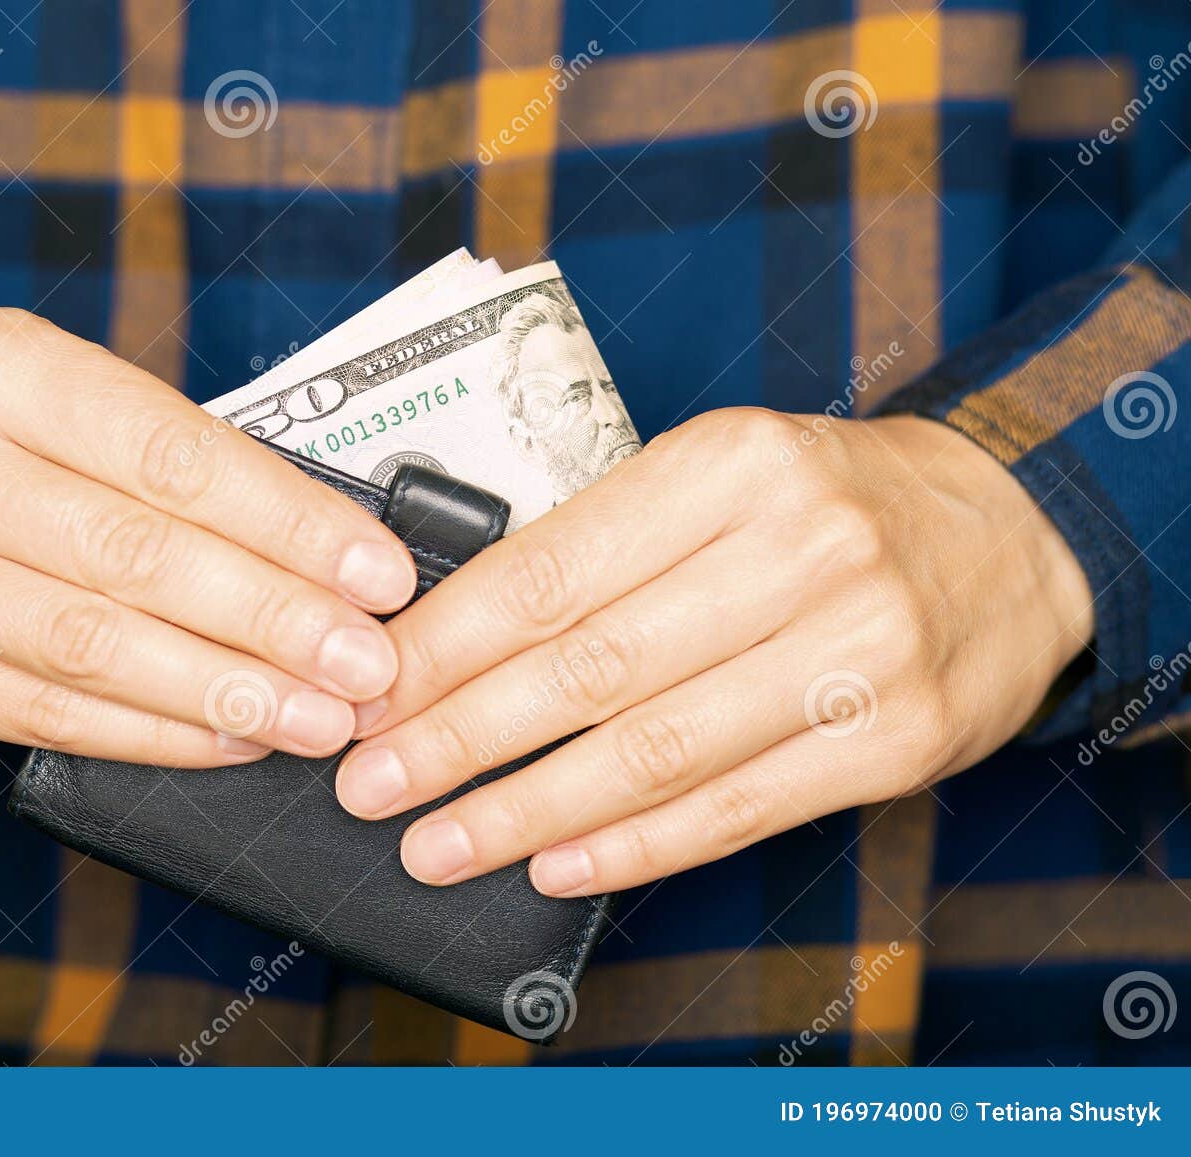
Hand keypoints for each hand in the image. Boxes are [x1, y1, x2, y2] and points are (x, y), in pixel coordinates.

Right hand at [0, 310, 416, 763]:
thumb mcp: (57, 396)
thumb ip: (173, 459)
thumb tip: (330, 553)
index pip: (170, 453)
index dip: (288, 523)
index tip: (378, 575)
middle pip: (135, 555)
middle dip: (273, 619)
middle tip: (367, 667)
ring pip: (93, 645)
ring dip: (224, 691)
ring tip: (318, 718)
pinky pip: (46, 713)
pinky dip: (152, 733)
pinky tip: (228, 741)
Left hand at [334, 408, 1094, 892]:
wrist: (1011, 533)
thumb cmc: (830, 504)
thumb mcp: (721, 474)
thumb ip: (607, 544)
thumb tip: (452, 643)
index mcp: (729, 464)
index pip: (550, 571)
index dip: (443, 648)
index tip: (367, 696)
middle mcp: (797, 549)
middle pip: (588, 667)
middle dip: (459, 737)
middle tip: (369, 784)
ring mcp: (856, 650)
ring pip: (653, 751)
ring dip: (525, 810)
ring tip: (435, 843)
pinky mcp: (895, 739)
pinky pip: (738, 808)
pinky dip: (635, 847)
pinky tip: (553, 865)